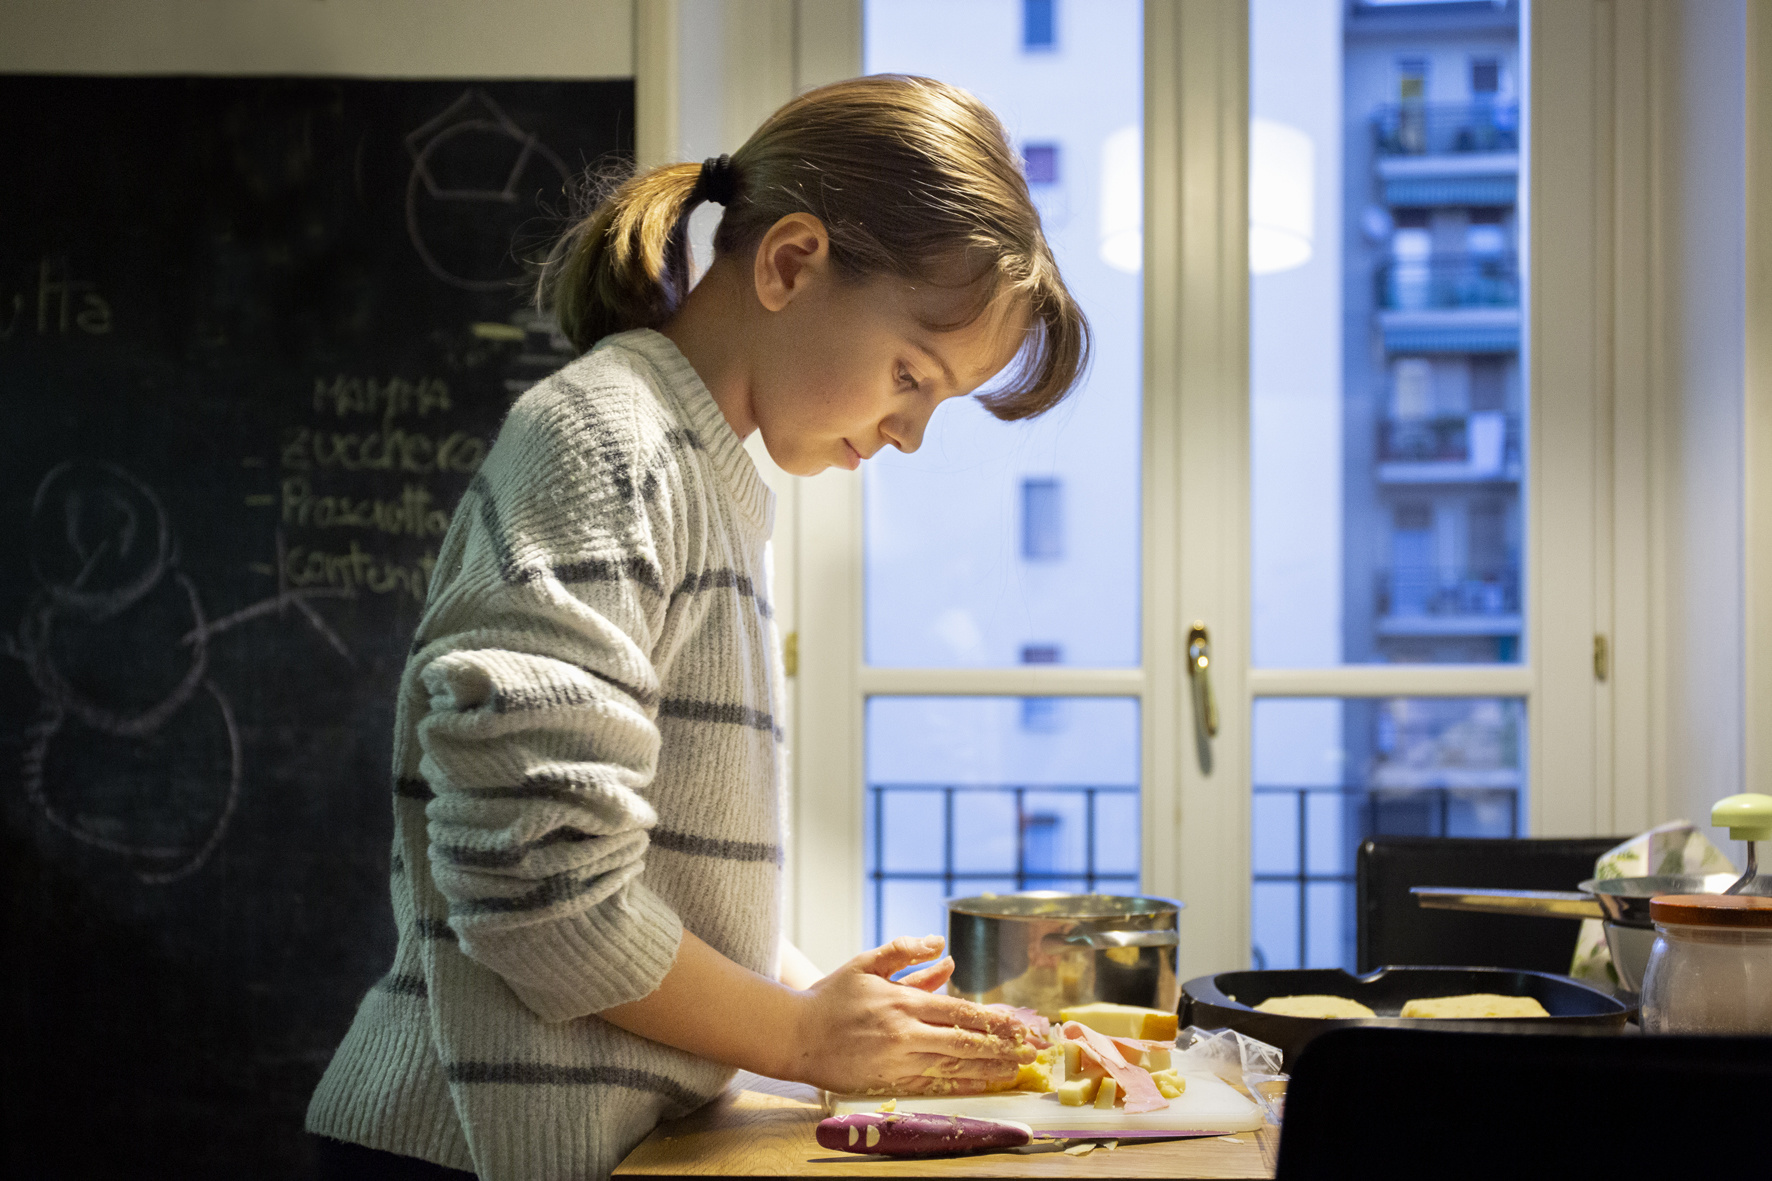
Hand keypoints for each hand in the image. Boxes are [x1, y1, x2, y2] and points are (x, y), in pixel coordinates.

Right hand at [784, 935, 1036, 1094]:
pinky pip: (933, 1084)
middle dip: (1003, 1047)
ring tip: (1016, 1071)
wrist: (795, 1034)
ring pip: (954, 1066)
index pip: (961, 1012)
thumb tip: (943, 946)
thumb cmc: (830, 997)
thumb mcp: (867, 963)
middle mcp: (905, 1031)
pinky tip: (980, 1085)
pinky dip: (961, 1085)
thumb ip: (906, 953)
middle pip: (965, 1042)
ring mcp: (897, 1059)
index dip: (995, 1020)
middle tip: (1033, 1052)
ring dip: (989, 1069)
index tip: (1021, 1025)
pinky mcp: (888, 1080)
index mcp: (903, 1000)